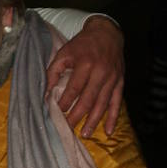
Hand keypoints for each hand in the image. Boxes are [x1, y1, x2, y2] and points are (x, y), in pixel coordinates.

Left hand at [45, 16, 123, 136]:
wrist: (107, 33)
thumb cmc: (82, 44)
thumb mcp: (64, 52)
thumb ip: (53, 71)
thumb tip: (46, 93)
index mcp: (85, 64)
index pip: (74, 88)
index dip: (65, 102)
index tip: (57, 113)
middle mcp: (101, 72)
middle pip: (88, 100)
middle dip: (77, 116)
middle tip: (68, 129)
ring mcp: (112, 78)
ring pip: (102, 104)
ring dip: (93, 121)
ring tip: (85, 134)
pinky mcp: (120, 82)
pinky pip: (117, 102)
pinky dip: (113, 117)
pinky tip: (109, 131)